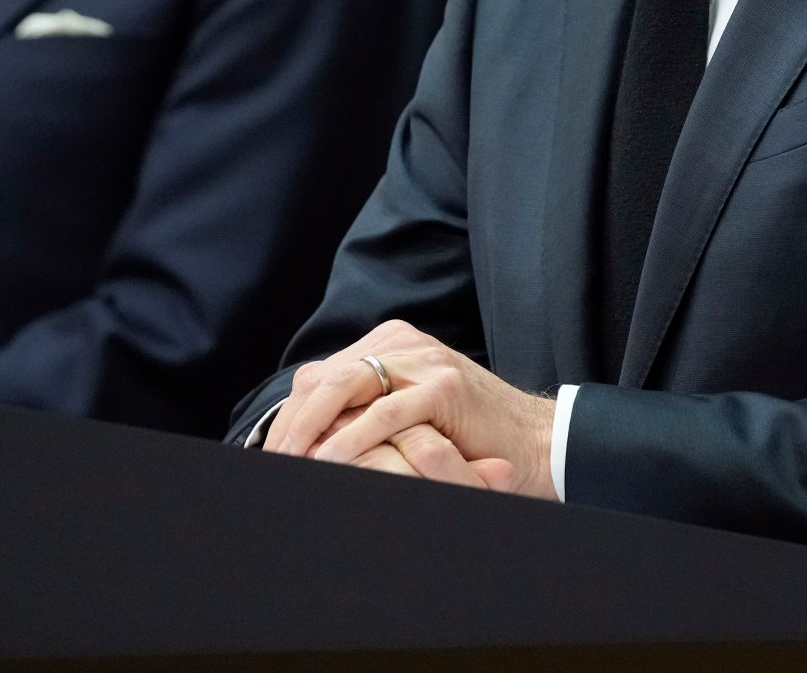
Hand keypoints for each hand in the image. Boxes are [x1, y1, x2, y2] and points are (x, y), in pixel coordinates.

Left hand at [264, 320, 558, 498]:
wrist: (534, 441)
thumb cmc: (467, 437)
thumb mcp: (405, 416)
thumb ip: (364, 409)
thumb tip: (302, 430)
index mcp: (389, 345)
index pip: (319, 376)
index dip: (290, 417)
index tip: (273, 454)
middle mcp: (402, 343)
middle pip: (323, 380)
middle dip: (291, 426)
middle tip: (272, 463)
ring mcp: (424, 360)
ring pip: (344, 388)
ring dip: (309, 431)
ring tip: (291, 463)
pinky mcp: (443, 385)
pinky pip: (384, 414)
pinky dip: (351, 440)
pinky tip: (329, 461)